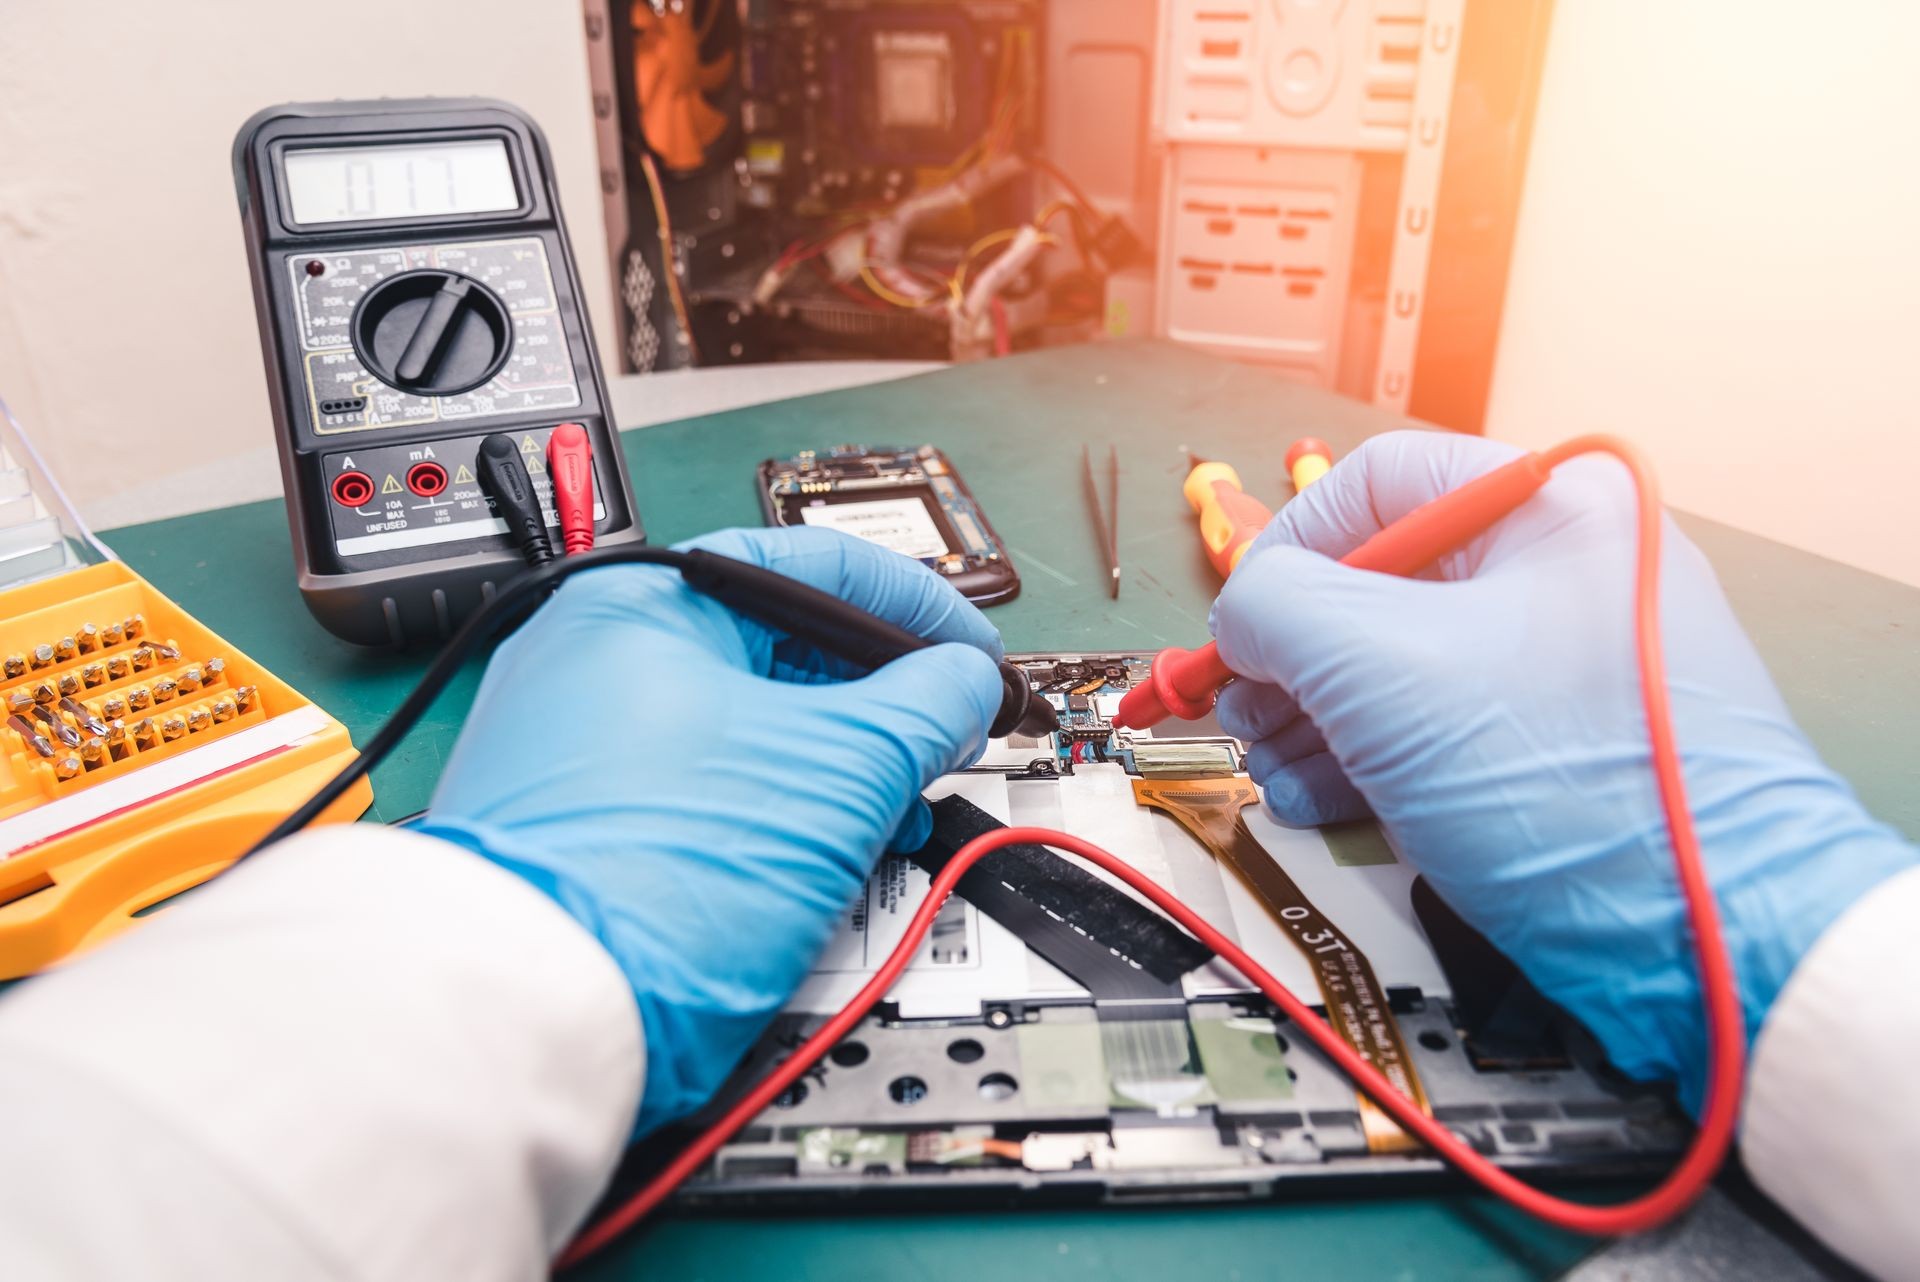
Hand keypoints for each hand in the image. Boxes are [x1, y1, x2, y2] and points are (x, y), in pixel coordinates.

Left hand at [419, 527, 1004, 1133]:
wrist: (532, 1013)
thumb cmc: (652, 871)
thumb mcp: (839, 766)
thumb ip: (924, 706)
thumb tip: (963, 683)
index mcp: (645, 600)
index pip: (813, 566)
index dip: (916, 608)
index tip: (970, 657)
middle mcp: (597, 656)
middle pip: (781, 651)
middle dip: (880, 700)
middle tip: (942, 737)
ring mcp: (582, 745)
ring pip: (747, 728)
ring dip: (837, 764)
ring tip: (894, 811)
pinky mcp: (584, 825)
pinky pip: (706, 790)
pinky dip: (777, 809)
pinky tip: (824, 850)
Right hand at [1210, 430, 1914, 1108]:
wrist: (1710, 937)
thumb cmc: (1564, 778)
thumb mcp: (1376, 666)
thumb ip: (1276, 607)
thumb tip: (1243, 615)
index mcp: (1552, 506)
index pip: (1379, 482)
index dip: (1290, 546)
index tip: (1242, 621)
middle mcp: (1568, 571)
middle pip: (1383, 582)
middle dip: (1295, 654)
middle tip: (1243, 710)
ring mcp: (1569, 666)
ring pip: (1405, 665)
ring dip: (1318, 718)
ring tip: (1274, 772)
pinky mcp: (1563, 749)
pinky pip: (1445, 729)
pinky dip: (1373, 759)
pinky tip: (1322, 801)